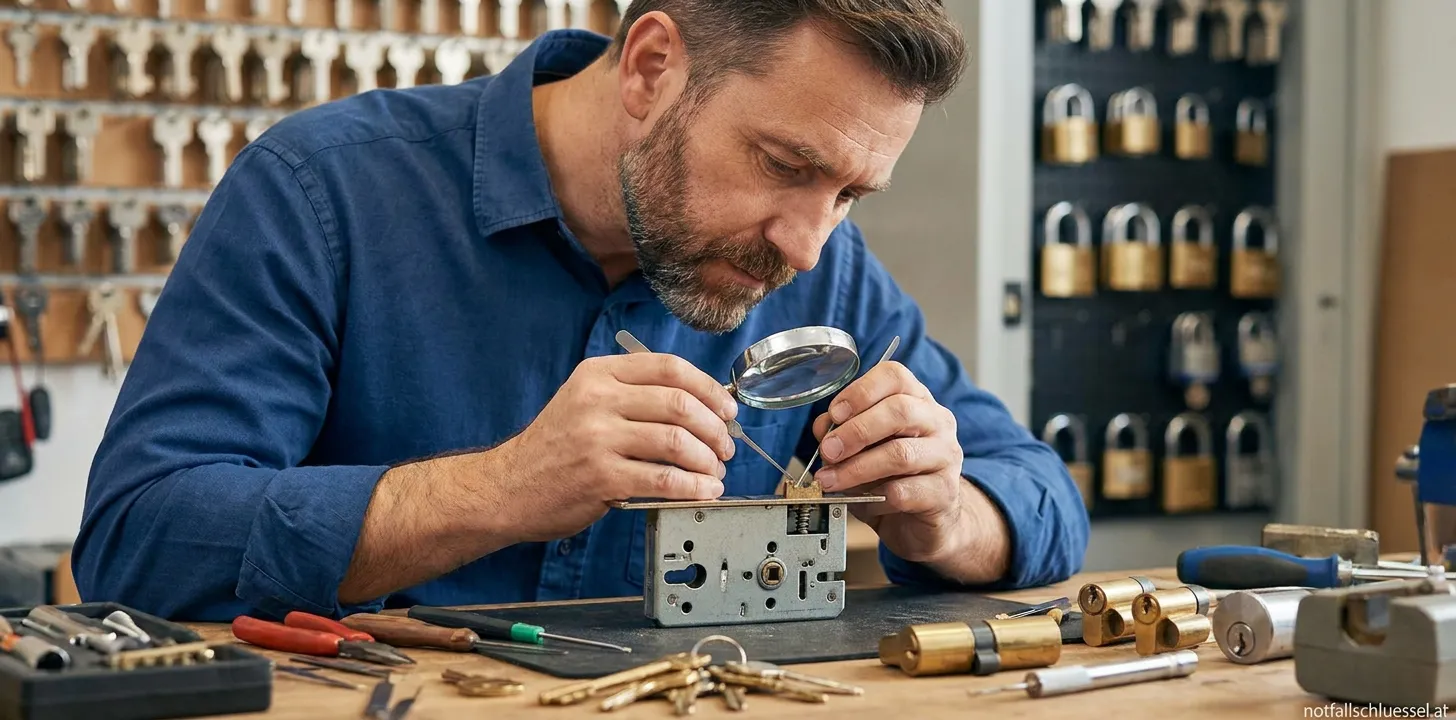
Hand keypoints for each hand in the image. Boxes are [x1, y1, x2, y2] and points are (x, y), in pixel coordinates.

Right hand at [488, 353, 737, 541]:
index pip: (669, 368)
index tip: (727, 408)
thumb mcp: (584, 401)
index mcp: (598, 374)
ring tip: (716, 471)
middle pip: (679, 403)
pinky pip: (663, 479)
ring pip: (675, 441)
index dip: (709, 388)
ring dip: (707, 459)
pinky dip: (693, 487)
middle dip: (715, 427)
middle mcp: (598, 400)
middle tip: (726, 446)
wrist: (508, 486)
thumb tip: (700, 406)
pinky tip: (703, 491)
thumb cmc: (555, 448)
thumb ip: (632, 395)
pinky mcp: (601, 477)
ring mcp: (598, 438)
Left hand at [810, 362, 975, 565]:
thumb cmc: (890, 476)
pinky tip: (864, 503)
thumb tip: (823, 427)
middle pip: (900, 410)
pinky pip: (904, 492)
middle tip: (828, 451)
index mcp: (916, 400)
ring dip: (856, 468)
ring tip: (830, 481)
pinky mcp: (944, 493)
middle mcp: (937, 422)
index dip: (861, 391)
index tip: (835, 414)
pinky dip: (875, 498)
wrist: (922, 520)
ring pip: (900, 454)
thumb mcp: (862, 448)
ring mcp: (946, 457)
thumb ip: (842, 432)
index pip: (894, 376)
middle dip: (856, 431)